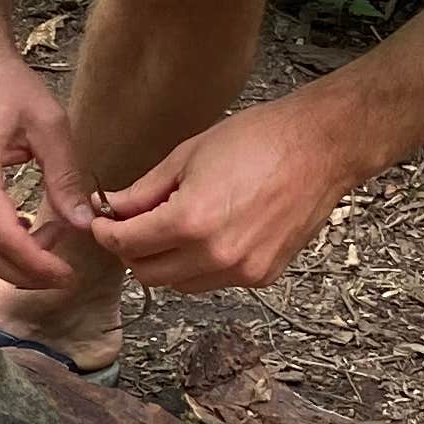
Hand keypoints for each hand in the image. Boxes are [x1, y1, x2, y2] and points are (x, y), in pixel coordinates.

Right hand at [0, 45, 96, 291]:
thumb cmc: (7, 83)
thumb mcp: (49, 125)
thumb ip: (66, 177)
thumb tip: (83, 223)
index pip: (6, 238)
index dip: (39, 264)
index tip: (70, 273)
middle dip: (26, 274)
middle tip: (64, 274)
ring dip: (11, 262)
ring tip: (51, 250)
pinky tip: (28, 233)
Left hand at [90, 90, 360, 293]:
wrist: (321, 147)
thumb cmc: (258, 140)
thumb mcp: (187, 156)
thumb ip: (144, 191)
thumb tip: (111, 208)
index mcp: (190, 222)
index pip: (126, 244)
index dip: (106, 233)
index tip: (102, 222)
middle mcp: (215, 256)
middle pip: (149, 274)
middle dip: (132, 251)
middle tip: (132, 225)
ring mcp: (242, 271)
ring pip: (181, 284)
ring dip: (166, 262)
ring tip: (173, 227)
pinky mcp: (263, 276)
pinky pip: (215, 281)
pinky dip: (201, 265)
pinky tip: (210, 233)